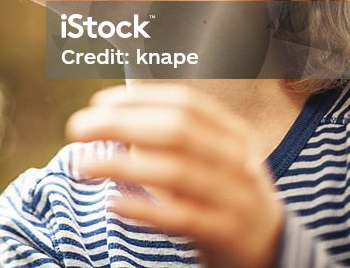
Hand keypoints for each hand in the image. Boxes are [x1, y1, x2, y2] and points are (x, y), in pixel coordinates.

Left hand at [66, 84, 282, 267]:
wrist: (272, 251)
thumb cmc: (222, 195)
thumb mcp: (207, 158)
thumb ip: (168, 136)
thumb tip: (107, 116)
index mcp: (233, 134)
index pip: (186, 103)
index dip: (139, 98)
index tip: (97, 102)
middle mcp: (238, 161)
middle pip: (176, 131)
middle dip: (121, 124)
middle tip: (77, 127)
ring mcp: (235, 197)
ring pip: (176, 172)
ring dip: (122, 165)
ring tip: (81, 165)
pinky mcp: (226, 233)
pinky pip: (182, 217)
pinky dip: (145, 208)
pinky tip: (113, 203)